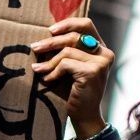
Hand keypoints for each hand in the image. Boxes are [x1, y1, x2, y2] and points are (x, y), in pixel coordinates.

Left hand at [31, 15, 116, 139]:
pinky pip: (66, 64)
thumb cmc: (73, 90)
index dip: (68, 23)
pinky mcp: (93, 72)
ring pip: (67, 51)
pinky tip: (48, 80)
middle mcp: (105, 53)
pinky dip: (53, 72)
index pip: (86, 24)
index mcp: (101, 48)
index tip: (50, 30)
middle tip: (34, 47)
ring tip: (38, 69)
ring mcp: (101, 62)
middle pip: (74, 36)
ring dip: (49, 61)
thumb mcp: (71, 66)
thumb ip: (66, 50)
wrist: (84, 115)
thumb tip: (44, 35)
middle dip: (50, 42)